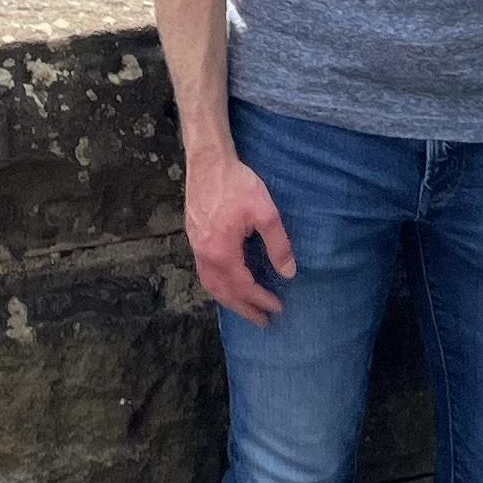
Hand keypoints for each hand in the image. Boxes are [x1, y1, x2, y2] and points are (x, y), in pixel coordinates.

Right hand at [185, 146, 296, 324]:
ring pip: (210, 284)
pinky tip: (228, 284)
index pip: (243, 286)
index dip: (261, 300)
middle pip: (223, 293)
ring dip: (229, 300)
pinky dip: (218, 286)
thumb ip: (278, 244)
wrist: (208, 161)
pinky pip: (204, 272)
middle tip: (262, 321)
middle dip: (244, 309)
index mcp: (222, 252)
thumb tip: (289, 272)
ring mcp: (196, 246)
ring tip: (246, 308)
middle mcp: (205, 254)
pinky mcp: (194, 237)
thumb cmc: (237, 184)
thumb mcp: (265, 212)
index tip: (278, 308)